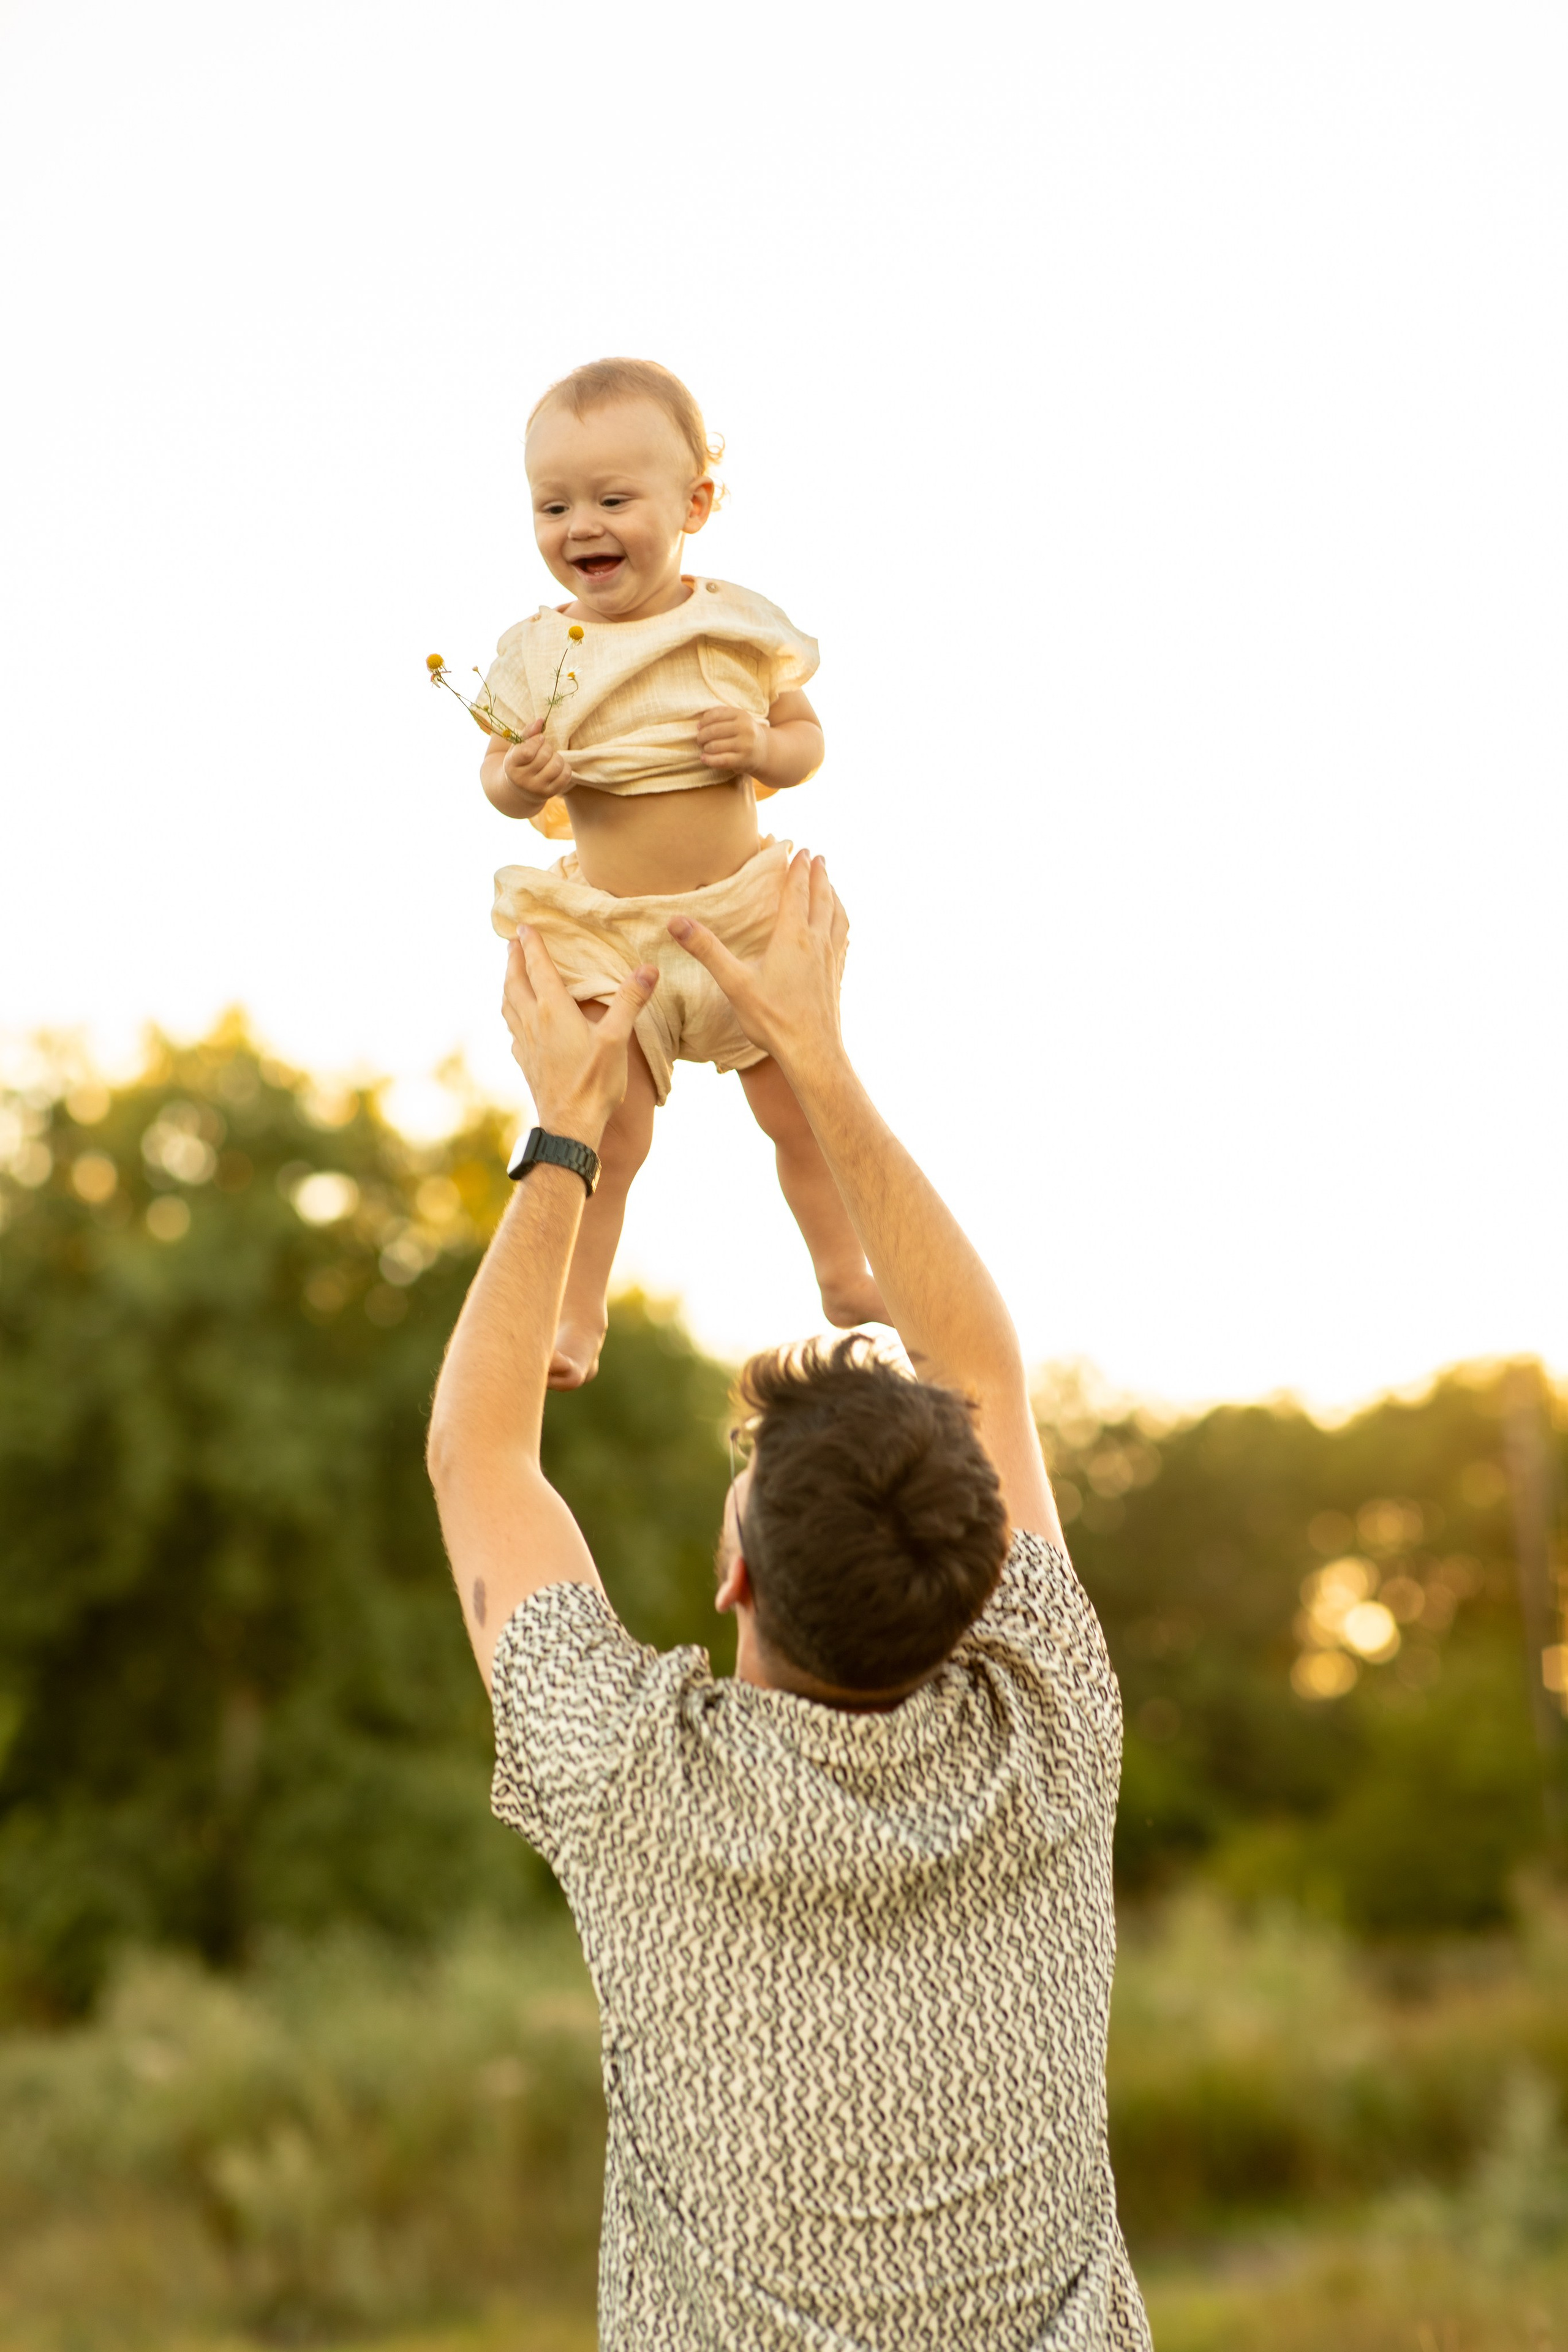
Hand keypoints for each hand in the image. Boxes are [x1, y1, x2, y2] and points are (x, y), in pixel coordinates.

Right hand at [502, 721, 572, 802]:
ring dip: (557, 757)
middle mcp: (522, 780)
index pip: (527, 751)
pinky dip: (564, 767)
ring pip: (556, 765)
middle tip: (544, 749)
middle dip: (547, 747)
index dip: (537, 741)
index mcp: (511, 765)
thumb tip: (541, 720)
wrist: (520, 789)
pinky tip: (556, 766)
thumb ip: (528, 732)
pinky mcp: (550, 793)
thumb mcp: (518, 746)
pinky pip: (566, 775)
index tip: (539, 739)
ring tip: (550, 758)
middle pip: (545, 755)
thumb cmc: (520, 761)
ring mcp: (537, 789)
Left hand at [502, 928, 656, 1147]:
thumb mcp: (616, 1039)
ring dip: (508, 984)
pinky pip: (512, 1029)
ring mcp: (525, 1043)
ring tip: (511, 974)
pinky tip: (518, 1020)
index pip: (538, 968)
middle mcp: (532, 1022)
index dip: (532, 945)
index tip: (524, 926)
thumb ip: (629, 1002)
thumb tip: (648, 969)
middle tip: (512, 942)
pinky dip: (511, 1014)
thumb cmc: (594, 1082)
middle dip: (513, 959)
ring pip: (508, 1004)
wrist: (570, 1126)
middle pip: (515, 982)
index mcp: (552, 1010)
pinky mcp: (524, 1062)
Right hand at [667, 850, 846, 1079]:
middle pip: (823, 898)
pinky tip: (839, 930)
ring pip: (837, 916)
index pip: (797, 892)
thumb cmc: (773, 1019)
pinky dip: (841, 923)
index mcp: (793, 937)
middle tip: (819, 857)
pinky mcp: (837, 977)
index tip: (801, 849)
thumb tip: (676, 922)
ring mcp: (832, 960)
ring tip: (831, 885)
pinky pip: (843, 939)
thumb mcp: (734, 983)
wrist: (812, 1052)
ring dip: (834, 896)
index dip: (798, 869)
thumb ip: (706, 950)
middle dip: (820, 875)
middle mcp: (817, 942)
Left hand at [695, 704, 768, 778]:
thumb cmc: (744, 733)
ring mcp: (745, 745)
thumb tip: (702, 718)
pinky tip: (703, 758)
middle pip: (713, 731)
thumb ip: (721, 714)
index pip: (716, 715)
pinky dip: (709, 760)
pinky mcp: (743, 760)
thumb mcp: (737, 719)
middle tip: (699, 740)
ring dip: (705, 748)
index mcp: (742, 715)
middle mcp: (745, 729)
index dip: (704, 722)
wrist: (764, 750)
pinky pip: (720, 760)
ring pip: (715, 746)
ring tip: (705, 749)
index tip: (699, 727)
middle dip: (702, 736)